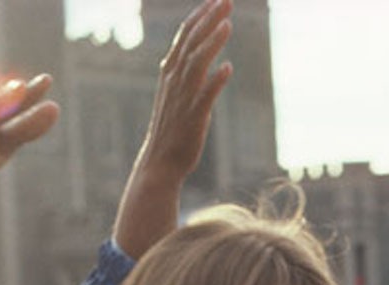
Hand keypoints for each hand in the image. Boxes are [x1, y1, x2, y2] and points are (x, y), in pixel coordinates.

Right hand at [112, 0, 234, 256]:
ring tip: (228, 24)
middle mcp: (174, 81)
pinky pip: (204, 97)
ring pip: (196, 65)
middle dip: (209, 20)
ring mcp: (183, 99)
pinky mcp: (192, 118)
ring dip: (212, 43)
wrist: (159, 164)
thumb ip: (191, 76)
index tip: (215, 0)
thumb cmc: (172, 130)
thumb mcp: (178, 97)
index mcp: (171, 73)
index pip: (185, 38)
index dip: (200, 17)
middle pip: (192, 43)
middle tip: (227, 0)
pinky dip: (215, 82)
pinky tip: (228, 68)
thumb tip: (212, 62)